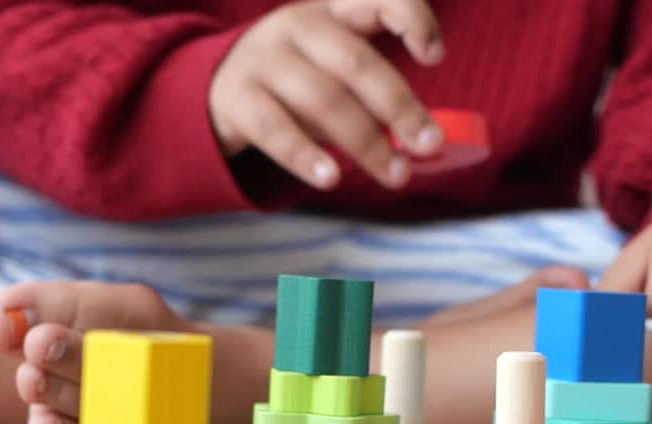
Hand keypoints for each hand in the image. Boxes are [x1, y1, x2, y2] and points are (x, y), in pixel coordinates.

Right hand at [209, 0, 444, 189]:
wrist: (216, 86)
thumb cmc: (298, 80)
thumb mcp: (335, 68)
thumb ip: (377, 95)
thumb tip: (425, 140)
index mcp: (333, 11)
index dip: (410, 19)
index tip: (435, 56)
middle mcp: (297, 25)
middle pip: (355, 63)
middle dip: (399, 107)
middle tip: (429, 144)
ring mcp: (263, 59)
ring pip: (323, 100)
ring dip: (365, 142)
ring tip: (396, 175)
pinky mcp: (237, 98)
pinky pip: (275, 129)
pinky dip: (306, 156)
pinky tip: (331, 178)